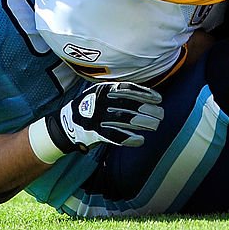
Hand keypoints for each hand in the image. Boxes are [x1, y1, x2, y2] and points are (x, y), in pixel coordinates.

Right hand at [48, 82, 163, 151]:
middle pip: (130, 105)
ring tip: (155, 125)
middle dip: (148, 110)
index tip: (159, 99)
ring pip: (125, 120)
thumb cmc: (92, 106)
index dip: (145, 94)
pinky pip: (115, 136)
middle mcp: (101, 101)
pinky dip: (129, 139)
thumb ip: (121, 93)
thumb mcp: (103, 93)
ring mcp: (97, 117)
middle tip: (161, 115)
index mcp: (104, 89)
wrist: (67, 122)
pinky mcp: (95, 132)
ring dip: (143, 123)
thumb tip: (147, 95)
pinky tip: (141, 140)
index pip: (128, 89)